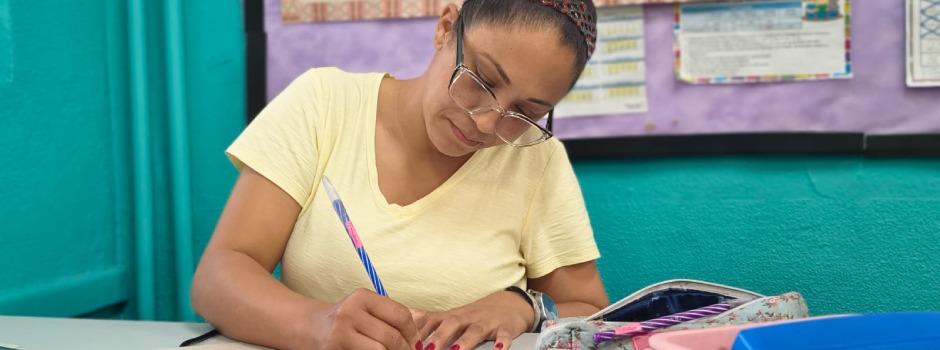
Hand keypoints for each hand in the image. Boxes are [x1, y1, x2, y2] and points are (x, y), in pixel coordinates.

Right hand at [298, 288, 420, 349]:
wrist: (310, 328)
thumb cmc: (348, 319)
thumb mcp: (368, 309)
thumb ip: (394, 314)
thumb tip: (425, 320)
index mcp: (362, 297)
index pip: (401, 315)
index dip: (413, 333)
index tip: (416, 343)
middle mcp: (349, 312)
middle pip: (391, 337)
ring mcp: (340, 333)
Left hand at [411, 291, 533, 349]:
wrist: (509, 304)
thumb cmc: (475, 315)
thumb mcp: (451, 316)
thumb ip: (429, 320)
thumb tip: (404, 316)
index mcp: (452, 316)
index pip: (432, 321)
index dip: (419, 330)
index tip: (406, 341)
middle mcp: (467, 317)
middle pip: (452, 324)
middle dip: (439, 337)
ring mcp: (487, 322)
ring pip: (476, 330)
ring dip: (466, 341)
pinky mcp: (505, 327)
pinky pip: (505, 335)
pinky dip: (502, 342)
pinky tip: (499, 349)